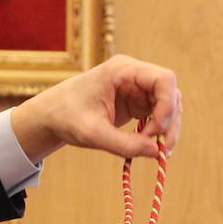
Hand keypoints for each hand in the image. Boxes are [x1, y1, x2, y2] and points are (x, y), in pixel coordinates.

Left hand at [10, 54, 180, 161]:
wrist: (52, 116)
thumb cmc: (66, 117)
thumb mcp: (92, 133)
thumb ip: (123, 144)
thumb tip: (156, 152)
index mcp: (123, 70)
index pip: (164, 79)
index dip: (168, 104)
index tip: (157, 130)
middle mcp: (135, 75)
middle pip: (170, 93)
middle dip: (170, 121)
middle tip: (162, 148)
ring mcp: (138, 88)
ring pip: (169, 105)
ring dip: (168, 128)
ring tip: (158, 152)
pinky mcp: (138, 102)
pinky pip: (160, 115)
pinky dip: (160, 131)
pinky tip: (152, 147)